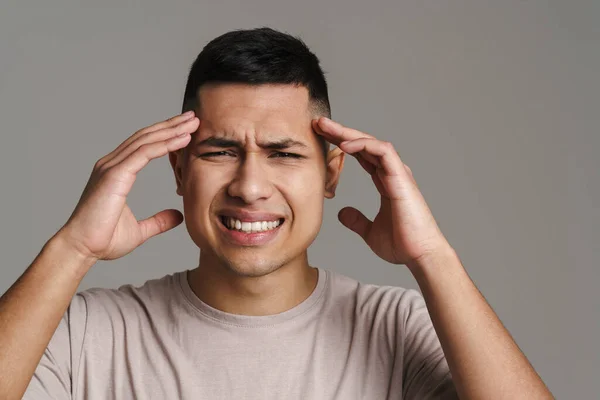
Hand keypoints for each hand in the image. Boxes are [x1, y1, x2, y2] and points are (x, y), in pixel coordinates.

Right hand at [56, 111, 199, 260]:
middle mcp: (112, 164)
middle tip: (194, 117)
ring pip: (147, 140)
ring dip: (172, 130)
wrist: (81, 248)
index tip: (186, 129)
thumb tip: (177, 216)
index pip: (144, 146)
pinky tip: (182, 138)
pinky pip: (144, 153)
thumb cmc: (102, 240)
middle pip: (146, 137)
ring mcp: (111, 167)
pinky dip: (165, 144)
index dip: (166, 135)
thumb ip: (158, 221)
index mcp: (116, 173)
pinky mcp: (114, 174)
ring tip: (193, 122)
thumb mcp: (139, 230)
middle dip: (171, 125)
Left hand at [313, 117, 450, 265]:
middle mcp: (392, 173)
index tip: (321, 137)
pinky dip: (364, 144)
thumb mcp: (370, 232)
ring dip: (348, 133)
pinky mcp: (401, 177)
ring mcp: (397, 173)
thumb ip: (357, 220)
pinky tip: (345, 144)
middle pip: (364, 144)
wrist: (421, 255)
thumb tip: (342, 213)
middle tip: (319, 123)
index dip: (342, 144)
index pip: (361, 155)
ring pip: (372, 142)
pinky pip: (382, 151)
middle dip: (340, 131)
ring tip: (326, 127)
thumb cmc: (402, 244)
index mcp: (385, 182)